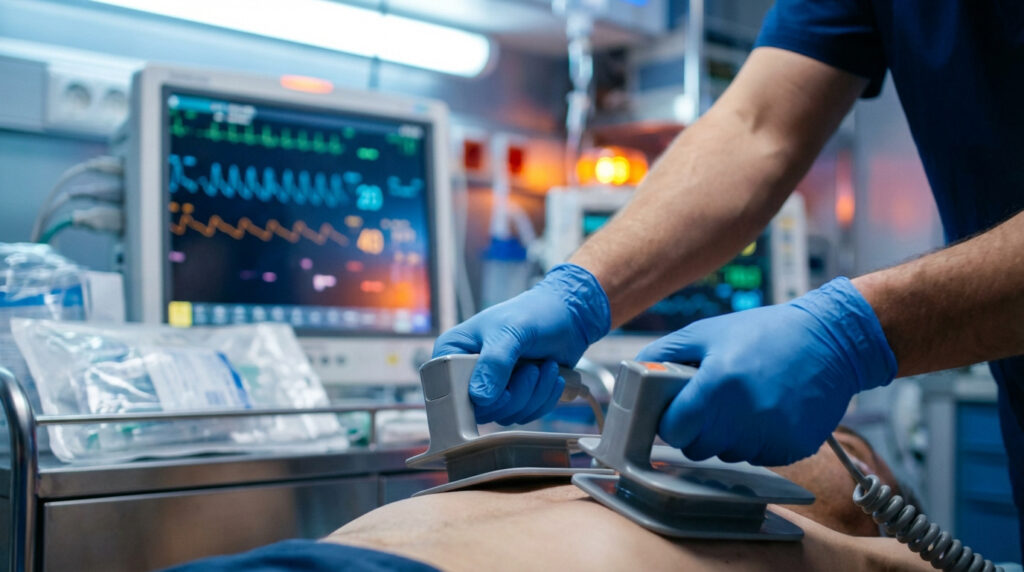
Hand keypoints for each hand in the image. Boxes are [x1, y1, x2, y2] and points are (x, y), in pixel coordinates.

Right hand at [433, 264, 609, 424]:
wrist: (566, 317)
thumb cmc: (533, 314)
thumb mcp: (511, 332)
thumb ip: (495, 363)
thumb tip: (480, 397)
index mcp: (453, 352)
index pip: (450, 391)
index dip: (476, 398)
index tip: (504, 390)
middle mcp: (467, 373)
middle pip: (480, 410)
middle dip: (514, 395)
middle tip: (531, 369)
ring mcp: (491, 387)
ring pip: (505, 415)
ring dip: (533, 395)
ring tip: (544, 367)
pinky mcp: (513, 397)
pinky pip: (524, 415)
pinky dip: (543, 398)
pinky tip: (550, 376)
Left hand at [636, 277, 896, 465]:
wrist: (832, 341)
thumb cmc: (766, 333)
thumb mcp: (708, 332)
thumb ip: (664, 352)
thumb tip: (631, 374)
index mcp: (719, 382)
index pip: (674, 430)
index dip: (670, 423)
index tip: (674, 414)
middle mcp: (745, 413)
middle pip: (697, 448)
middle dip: (696, 430)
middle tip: (711, 403)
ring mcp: (772, 433)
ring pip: (727, 455)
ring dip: (727, 437)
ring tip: (744, 401)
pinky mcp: (793, 447)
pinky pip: (758, 457)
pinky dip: (756, 441)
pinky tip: (767, 411)